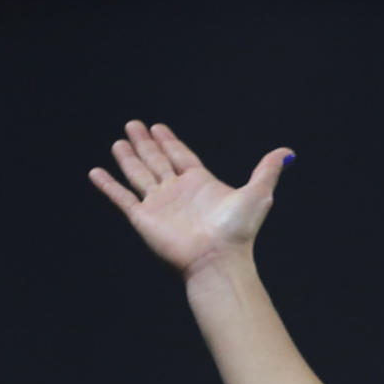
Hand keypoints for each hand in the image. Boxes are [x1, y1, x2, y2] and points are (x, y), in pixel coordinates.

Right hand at [89, 121, 292, 277]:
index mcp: (200, 184)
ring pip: (139, 175)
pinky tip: (96, 172)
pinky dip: (108, 185)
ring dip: (128, 158)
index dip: (169, 141)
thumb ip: (267, 170)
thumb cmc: (237, 231)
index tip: (158, 126)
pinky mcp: (143, 218)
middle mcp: (177, 192)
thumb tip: (287, 153)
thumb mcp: (257, 194)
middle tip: (133, 124)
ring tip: (118, 141)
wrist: (216, 259)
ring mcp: (159, 205)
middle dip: (146, 143)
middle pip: (157, 161)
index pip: (181, 156)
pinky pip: (122, 198)